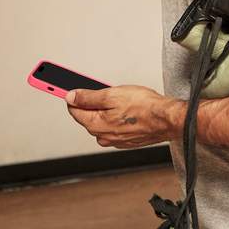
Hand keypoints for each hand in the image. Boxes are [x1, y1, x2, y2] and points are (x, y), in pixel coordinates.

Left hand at [65, 85, 184, 148]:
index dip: (71, 96)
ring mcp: (115, 140)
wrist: (167, 119)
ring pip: (102, 122)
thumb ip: (88, 96)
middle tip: (104, 90)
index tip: (60, 88)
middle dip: (92, 102)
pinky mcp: (126, 140)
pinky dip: (116, 118)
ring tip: (121, 99)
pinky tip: (128, 110)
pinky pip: (114, 128)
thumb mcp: (112, 94)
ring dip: (106, 111)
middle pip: (88, 116)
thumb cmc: (145, 107)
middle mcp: (102, 136)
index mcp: (95, 124)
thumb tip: (71, 96)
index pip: (74, 110)